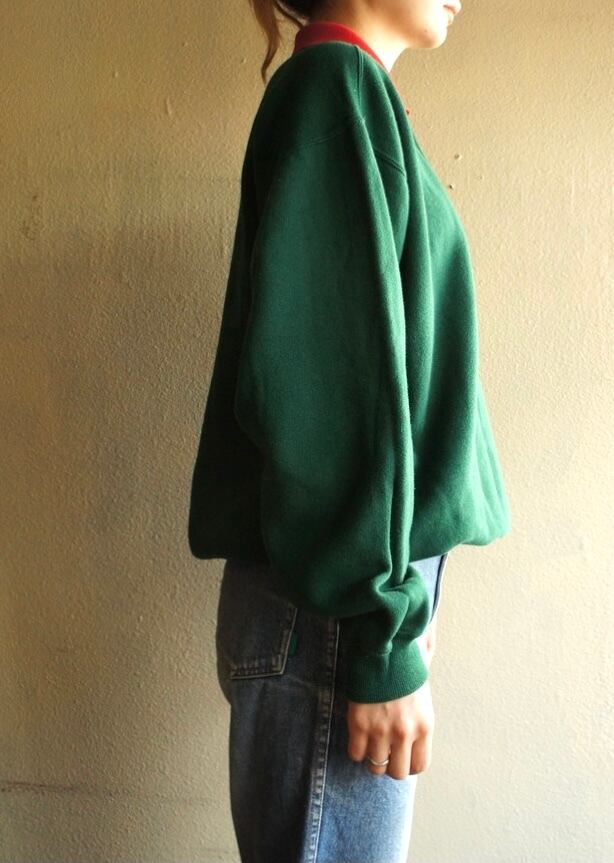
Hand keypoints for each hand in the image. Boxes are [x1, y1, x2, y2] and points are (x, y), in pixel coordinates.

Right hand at [346, 618, 437, 780]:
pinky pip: (355, 753)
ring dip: (371, 757)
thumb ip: (420, 719)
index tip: (401, 757)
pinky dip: (355, 749)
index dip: (408, 764)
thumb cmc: (404, 667)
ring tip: (370, 743)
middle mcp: (405, 733)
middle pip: (397, 772)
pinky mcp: (359, 723)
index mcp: (424, 726)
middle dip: (390, 765)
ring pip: (375, 766)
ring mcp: (381, 730)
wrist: (383, 647)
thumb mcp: (422, 693)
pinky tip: (358, 736)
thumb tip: (423, 707)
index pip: (420, 765)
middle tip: (384, 752)